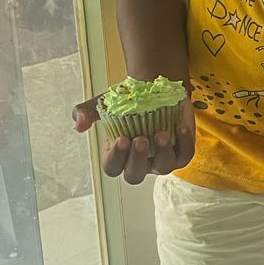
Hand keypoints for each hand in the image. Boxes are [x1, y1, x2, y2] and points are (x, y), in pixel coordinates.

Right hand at [72, 95, 194, 183]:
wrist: (155, 89)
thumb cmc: (128, 101)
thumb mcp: (104, 104)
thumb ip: (86, 112)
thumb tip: (78, 125)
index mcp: (118, 155)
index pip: (112, 167)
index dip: (116, 157)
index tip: (121, 139)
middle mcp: (140, 162)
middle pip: (135, 175)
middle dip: (137, 160)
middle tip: (140, 139)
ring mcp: (161, 159)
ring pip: (163, 167)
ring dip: (163, 153)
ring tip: (162, 134)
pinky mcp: (181, 151)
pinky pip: (185, 154)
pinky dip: (185, 143)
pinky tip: (180, 127)